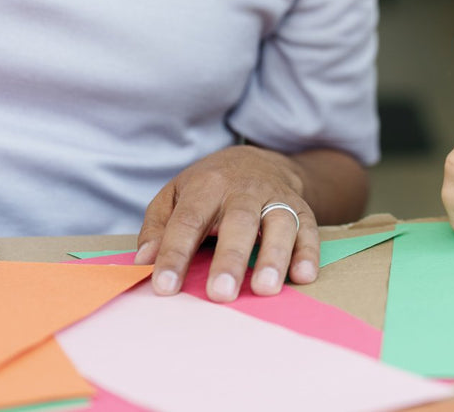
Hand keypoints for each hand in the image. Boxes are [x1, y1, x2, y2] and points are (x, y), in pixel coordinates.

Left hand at [134, 145, 318, 301]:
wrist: (258, 160)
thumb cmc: (209, 187)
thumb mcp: (175, 195)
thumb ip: (158, 226)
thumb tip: (145, 260)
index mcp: (207, 185)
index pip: (188, 220)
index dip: (175, 253)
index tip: (165, 286)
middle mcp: (244, 189)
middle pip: (239, 222)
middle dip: (230, 258)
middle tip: (221, 294)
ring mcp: (276, 198)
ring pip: (280, 223)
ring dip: (274, 256)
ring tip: (265, 288)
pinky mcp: (301, 208)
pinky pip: (309, 228)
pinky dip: (308, 252)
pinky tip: (303, 275)